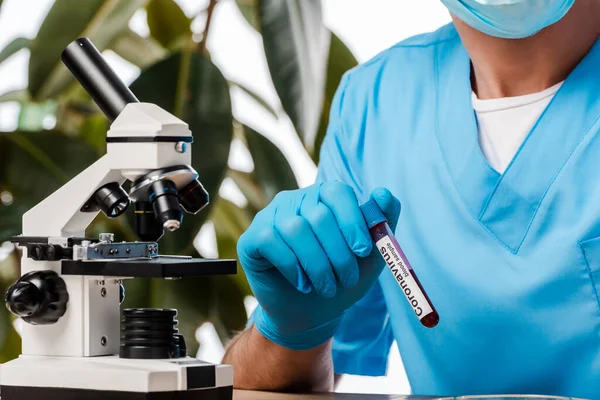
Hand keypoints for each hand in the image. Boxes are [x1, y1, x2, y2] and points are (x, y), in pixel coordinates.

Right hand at [237, 182, 400, 349]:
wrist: (309, 313)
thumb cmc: (340, 279)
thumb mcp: (370, 256)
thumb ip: (383, 222)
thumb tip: (384, 194)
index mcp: (322, 197)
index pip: (337, 192)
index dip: (352, 221)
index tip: (363, 250)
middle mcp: (294, 200)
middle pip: (318, 215)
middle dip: (338, 253)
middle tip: (346, 279)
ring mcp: (270, 217)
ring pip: (296, 229)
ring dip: (317, 264)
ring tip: (326, 287)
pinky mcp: (251, 238)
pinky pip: (271, 241)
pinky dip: (292, 267)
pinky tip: (302, 284)